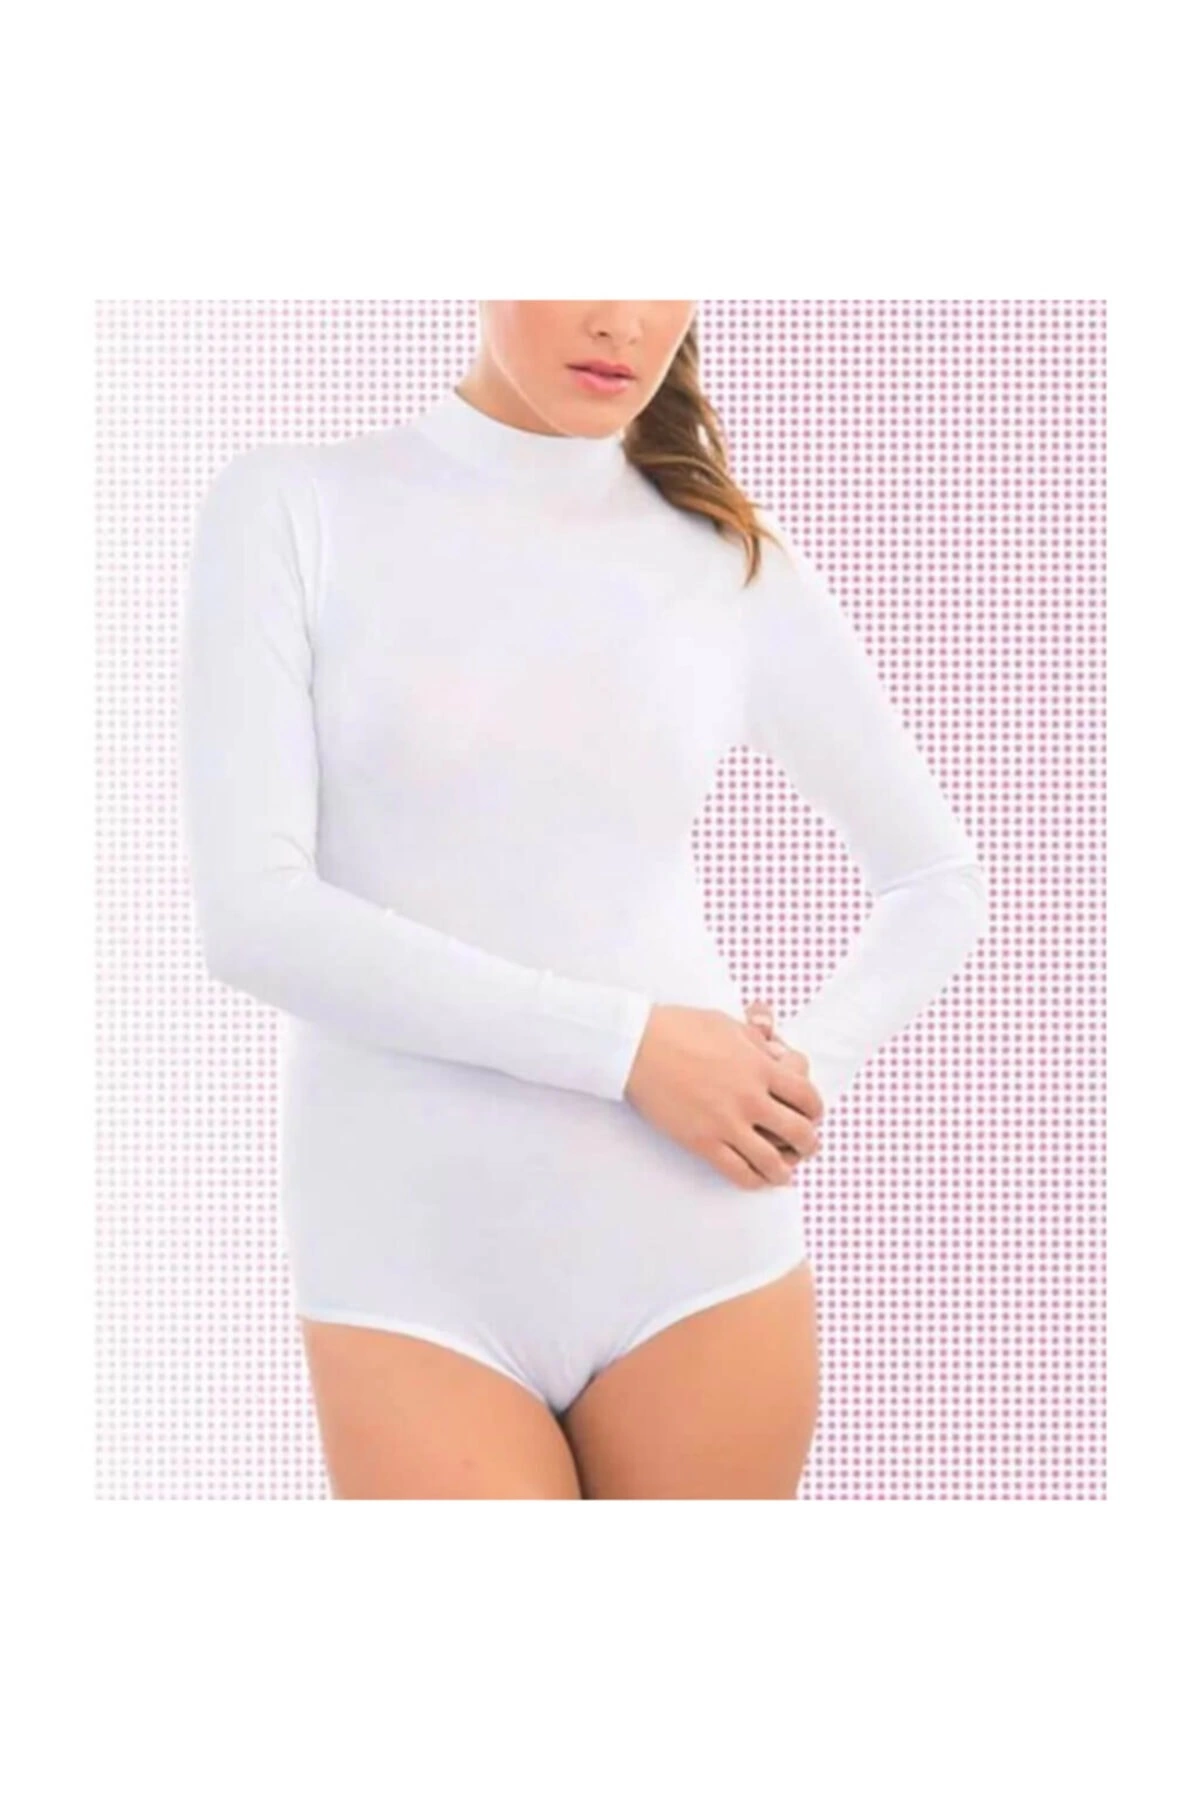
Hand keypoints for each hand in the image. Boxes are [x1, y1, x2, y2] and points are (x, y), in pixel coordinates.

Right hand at [624, 1000, 823, 1191]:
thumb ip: (757, 1042)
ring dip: (785, 1170)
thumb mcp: (728, 1024)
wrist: (637, 1046)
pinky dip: (754, 1181)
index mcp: (760, 1067)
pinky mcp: (703, 1141)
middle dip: (808, 1143)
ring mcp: (727, 1123)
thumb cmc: (679, 1028)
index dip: (816, 1109)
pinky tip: (757, 1179)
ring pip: (772, 1161)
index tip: (812, 1115)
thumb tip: (777, 1051)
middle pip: (799, 1132)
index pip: (807, 1097)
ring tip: (785, 1173)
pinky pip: (738, 1172)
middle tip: (806, 1146)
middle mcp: (750, 1098)